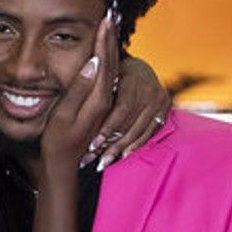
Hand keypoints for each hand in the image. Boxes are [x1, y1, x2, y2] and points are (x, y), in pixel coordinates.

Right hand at [40, 7, 119, 175]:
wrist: (63, 164)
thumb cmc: (58, 141)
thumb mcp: (64, 116)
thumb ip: (79, 89)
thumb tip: (92, 63)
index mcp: (99, 98)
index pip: (104, 61)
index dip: (104, 39)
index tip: (104, 18)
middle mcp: (105, 99)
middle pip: (111, 61)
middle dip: (110, 36)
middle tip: (112, 13)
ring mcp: (103, 103)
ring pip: (111, 68)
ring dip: (110, 45)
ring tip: (110, 26)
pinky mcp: (99, 105)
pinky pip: (107, 76)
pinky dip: (106, 59)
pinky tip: (104, 51)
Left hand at [92, 56, 171, 170]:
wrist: (140, 68)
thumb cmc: (112, 73)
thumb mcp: (103, 77)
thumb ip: (91, 88)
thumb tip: (65, 101)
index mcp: (133, 80)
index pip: (120, 110)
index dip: (106, 129)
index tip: (91, 145)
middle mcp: (150, 90)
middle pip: (129, 124)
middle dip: (110, 144)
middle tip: (92, 160)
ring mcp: (160, 100)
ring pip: (138, 132)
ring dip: (120, 150)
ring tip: (103, 163)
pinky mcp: (165, 109)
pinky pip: (149, 132)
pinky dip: (135, 145)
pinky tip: (122, 156)